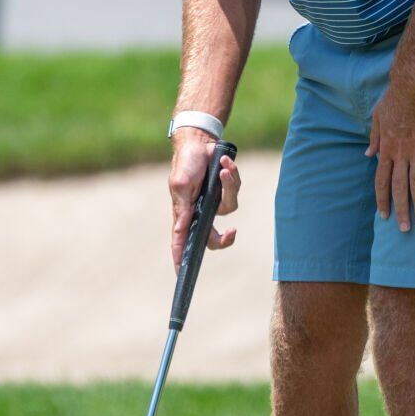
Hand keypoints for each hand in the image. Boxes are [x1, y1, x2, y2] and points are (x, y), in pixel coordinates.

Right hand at [168, 135, 240, 271]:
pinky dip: (232, 175)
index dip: (181, 258)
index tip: (181, 273)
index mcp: (184, 214)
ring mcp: (214, 202)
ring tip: (223, 167)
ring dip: (229, 186)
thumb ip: (182, 209)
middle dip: (225, 238)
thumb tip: (179, 230)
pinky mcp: (225, 190)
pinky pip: (235, 190)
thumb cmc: (185, 164)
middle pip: (214, 238)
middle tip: (232, 232)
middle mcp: (200, 212)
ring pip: (230, 207)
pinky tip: (225, 162)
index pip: (181, 241)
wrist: (199, 142)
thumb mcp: (180, 186)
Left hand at [365, 74, 414, 231]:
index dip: (382, 199)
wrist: (411, 84)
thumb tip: (368, 155)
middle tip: (403, 229)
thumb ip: (374, 139)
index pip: (381, 181)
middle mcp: (400, 154)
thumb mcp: (376, 118)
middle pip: (399, 188)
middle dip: (400, 210)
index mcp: (386, 149)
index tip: (384, 215)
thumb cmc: (393, 98)